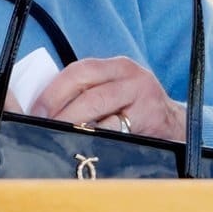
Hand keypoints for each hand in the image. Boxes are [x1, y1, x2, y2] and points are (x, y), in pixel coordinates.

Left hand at [30, 56, 185, 140]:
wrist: (176, 124)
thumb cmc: (135, 106)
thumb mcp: (116, 87)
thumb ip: (89, 88)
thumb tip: (43, 104)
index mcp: (118, 66)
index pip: (79, 71)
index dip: (54, 90)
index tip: (36, 108)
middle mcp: (133, 79)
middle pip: (88, 93)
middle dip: (60, 111)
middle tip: (42, 124)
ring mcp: (145, 101)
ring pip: (101, 114)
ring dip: (75, 127)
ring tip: (58, 135)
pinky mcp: (152, 123)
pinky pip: (117, 133)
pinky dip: (97, 139)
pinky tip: (85, 145)